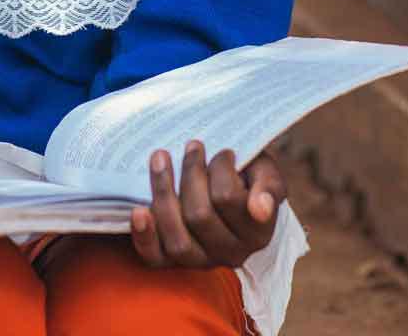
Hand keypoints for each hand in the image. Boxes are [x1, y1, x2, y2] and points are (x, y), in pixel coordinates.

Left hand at [128, 140, 285, 269]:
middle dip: (190, 173)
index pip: (228, 200)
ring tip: (160, 157)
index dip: (221, 170)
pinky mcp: (172, 261)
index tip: (223, 151)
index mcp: (257, 234)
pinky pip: (154, 257)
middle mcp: (231, 254)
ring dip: (163, 193)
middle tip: (192, 145)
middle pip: (199, 216)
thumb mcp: (265, 173)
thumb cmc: (246, 176)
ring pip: (177, 238)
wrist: (226, 187)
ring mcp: (200, 260)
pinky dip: (144, 235)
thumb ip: (269, 186)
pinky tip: (138, 210)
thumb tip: (259, 208)